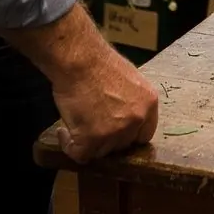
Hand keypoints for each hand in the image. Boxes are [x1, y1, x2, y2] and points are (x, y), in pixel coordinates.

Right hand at [1, 1, 158, 162]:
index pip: (143, 135)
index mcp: (149, 104)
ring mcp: (115, 131)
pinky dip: (69, 146)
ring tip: (76, 125)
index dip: (127, 136)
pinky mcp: (92, 138)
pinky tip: (64, 133)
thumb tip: (124, 118)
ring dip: (88, 142)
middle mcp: (137, 119)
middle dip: (107, 139)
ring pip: (101, 151)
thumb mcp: (130, 81)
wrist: (78, 58)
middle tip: (91, 127)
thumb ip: (131, 102)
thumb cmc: (98, 63)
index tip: (114, 133)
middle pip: (122, 145)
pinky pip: (80, 155)